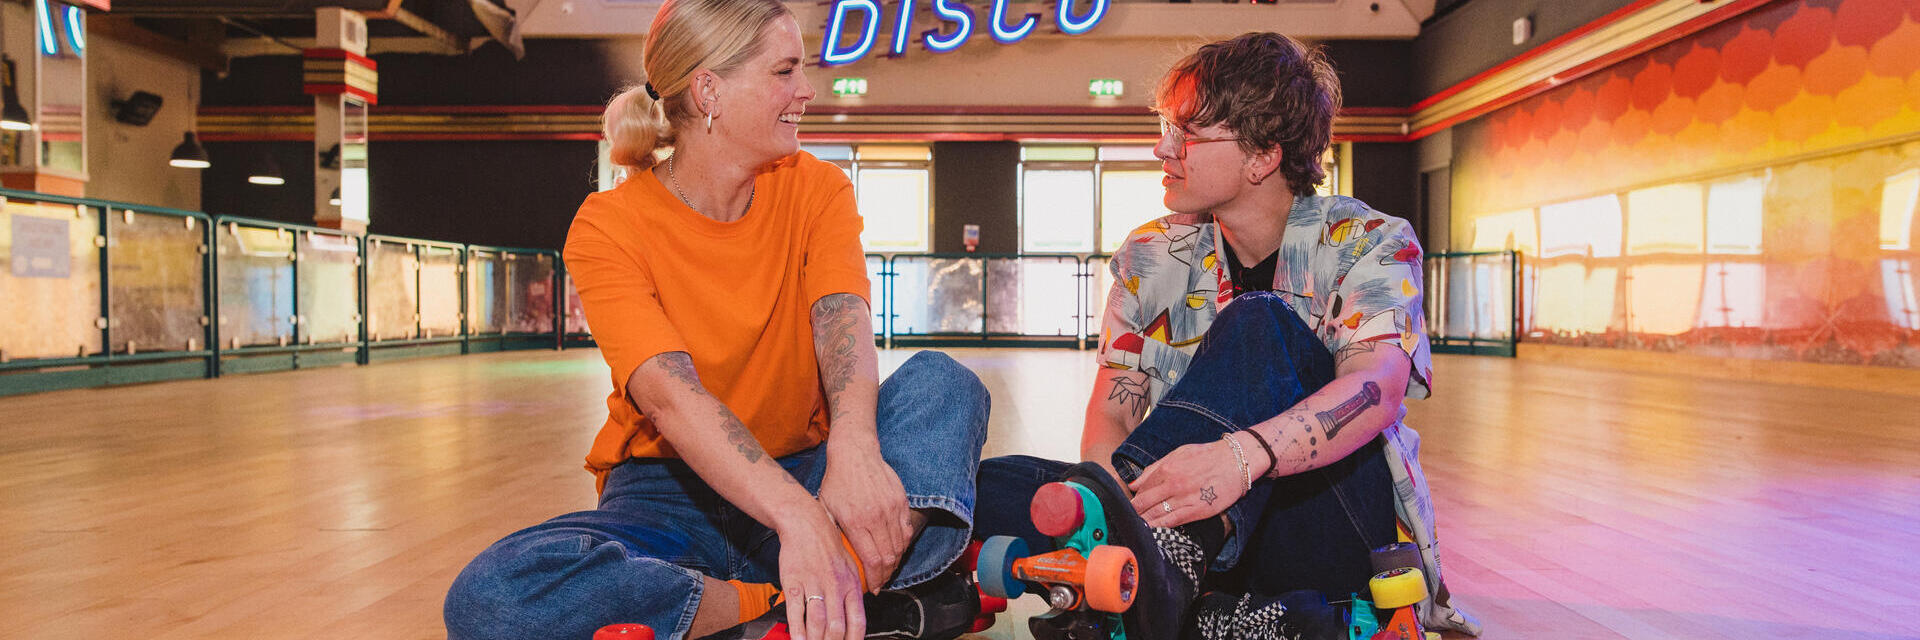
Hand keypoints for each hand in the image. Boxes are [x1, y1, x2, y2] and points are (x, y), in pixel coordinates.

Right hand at [776, 507, 866, 639]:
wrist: (806, 524)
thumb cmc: (829, 546)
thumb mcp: (850, 567)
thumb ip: (855, 592)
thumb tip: (857, 616)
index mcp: (851, 585)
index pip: (857, 622)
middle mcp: (835, 587)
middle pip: (836, 628)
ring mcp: (814, 585)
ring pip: (817, 623)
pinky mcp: (794, 583)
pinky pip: (796, 612)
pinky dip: (797, 630)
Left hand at [819, 443, 911, 591]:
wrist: (855, 453)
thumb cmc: (837, 481)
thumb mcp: (826, 508)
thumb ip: (834, 533)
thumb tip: (836, 558)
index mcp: (856, 522)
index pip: (872, 560)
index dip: (875, 579)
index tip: (873, 588)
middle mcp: (877, 517)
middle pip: (889, 557)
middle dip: (886, 575)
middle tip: (881, 583)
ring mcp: (892, 508)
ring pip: (901, 546)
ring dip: (896, 562)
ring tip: (888, 570)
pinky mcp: (901, 501)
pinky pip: (907, 530)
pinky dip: (903, 544)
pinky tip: (896, 550)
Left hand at [1127, 438, 1247, 527]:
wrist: (1237, 461)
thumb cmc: (1207, 455)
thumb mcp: (1178, 453)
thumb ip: (1154, 468)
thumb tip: (1133, 484)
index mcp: (1167, 468)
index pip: (1142, 488)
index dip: (1134, 498)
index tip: (1128, 504)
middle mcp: (1174, 484)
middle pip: (1145, 502)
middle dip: (1134, 511)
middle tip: (1125, 519)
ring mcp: (1185, 498)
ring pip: (1157, 514)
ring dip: (1143, 521)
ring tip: (1134, 527)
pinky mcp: (1198, 510)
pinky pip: (1174, 521)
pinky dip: (1160, 526)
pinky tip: (1152, 530)